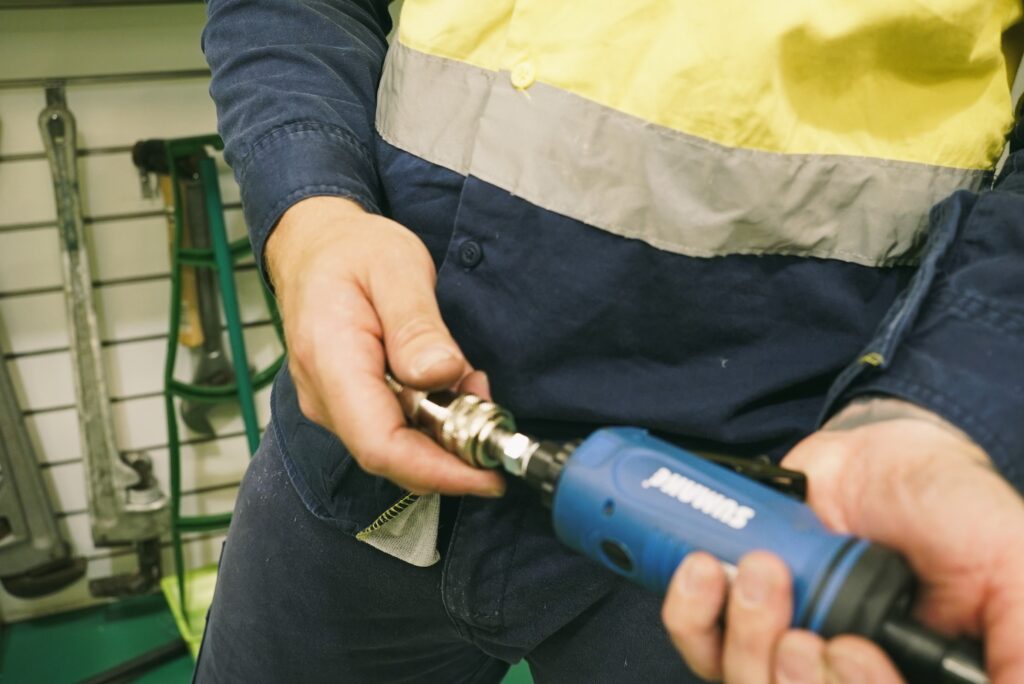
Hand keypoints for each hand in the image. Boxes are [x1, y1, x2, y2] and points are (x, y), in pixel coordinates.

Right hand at [266, 196, 503, 496]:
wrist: (316, 246)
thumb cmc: (354, 251)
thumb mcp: (396, 268)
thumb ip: (416, 325)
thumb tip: (440, 373)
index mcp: (330, 361)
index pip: (380, 444)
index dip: (437, 470)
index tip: (488, 475)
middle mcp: (324, 396)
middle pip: (391, 457)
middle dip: (451, 454)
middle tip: (494, 417)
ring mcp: (332, 405)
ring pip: (395, 448)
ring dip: (445, 435)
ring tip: (474, 387)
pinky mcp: (347, 405)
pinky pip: (392, 431)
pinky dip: (431, 422)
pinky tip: (452, 388)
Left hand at [662, 397, 1023, 682]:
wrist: (882, 447)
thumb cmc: (953, 507)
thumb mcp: (1009, 567)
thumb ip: (1015, 640)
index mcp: (906, 677)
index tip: (847, 648)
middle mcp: (843, 674)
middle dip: (791, 679)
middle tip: (801, 629)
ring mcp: (788, 649)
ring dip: (743, 636)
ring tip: (759, 572)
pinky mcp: (739, 615)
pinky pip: (698, 643)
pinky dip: (691, 615)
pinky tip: (704, 571)